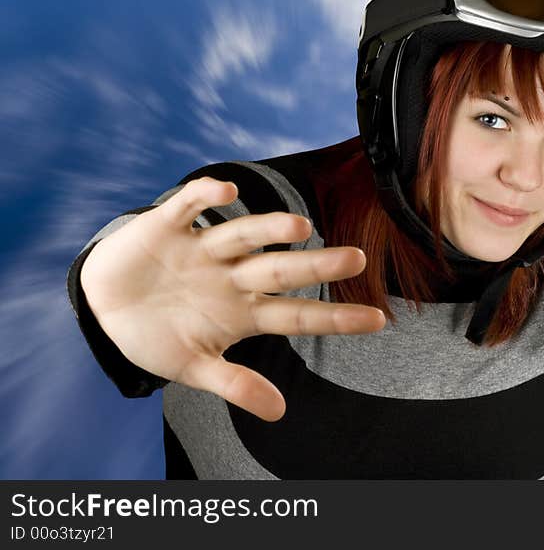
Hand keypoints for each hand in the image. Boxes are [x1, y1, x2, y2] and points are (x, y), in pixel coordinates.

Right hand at [80, 176, 385, 421]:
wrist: (104, 306)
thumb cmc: (157, 335)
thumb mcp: (193, 367)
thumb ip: (235, 384)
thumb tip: (279, 412)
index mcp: (243, 311)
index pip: (297, 315)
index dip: (335, 317)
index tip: (377, 320)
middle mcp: (231, 276)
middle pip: (278, 270)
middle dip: (314, 266)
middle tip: (356, 259)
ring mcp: (202, 250)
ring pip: (242, 235)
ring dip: (268, 229)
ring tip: (300, 227)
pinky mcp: (166, 227)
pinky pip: (188, 207)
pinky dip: (205, 197)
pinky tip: (227, 192)